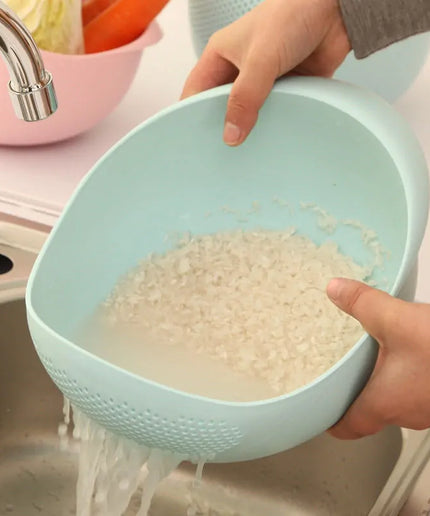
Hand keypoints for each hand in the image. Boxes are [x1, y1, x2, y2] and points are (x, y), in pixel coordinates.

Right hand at [181, 0, 350, 145]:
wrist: (336, 10)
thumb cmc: (292, 14)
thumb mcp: (260, 59)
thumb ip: (245, 98)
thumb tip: (231, 135)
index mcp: (220, 55)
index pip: (196, 91)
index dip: (191, 115)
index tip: (194, 142)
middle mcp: (239, 69)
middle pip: (221, 106)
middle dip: (222, 126)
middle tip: (221, 153)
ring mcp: (262, 80)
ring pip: (249, 112)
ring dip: (250, 128)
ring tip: (245, 154)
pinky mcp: (286, 88)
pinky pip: (274, 113)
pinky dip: (274, 125)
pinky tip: (271, 140)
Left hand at [326, 278, 429, 438]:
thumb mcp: (396, 319)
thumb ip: (362, 303)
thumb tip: (336, 289)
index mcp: (384, 403)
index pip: (348, 427)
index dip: (330, 421)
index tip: (319, 413)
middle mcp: (408, 413)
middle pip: (371, 413)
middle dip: (355, 393)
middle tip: (338, 373)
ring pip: (397, 401)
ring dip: (383, 381)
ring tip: (369, 358)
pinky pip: (418, 389)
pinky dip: (408, 374)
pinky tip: (409, 352)